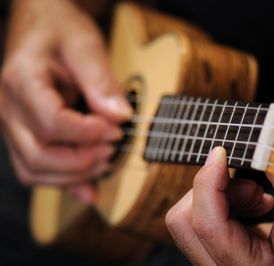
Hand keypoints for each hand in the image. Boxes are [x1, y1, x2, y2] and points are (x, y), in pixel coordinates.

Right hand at [0, 0, 131, 202]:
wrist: (41, 29)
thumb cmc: (60, 32)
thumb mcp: (85, 45)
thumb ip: (101, 81)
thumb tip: (120, 117)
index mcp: (21, 80)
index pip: (50, 122)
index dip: (88, 134)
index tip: (117, 130)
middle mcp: (8, 108)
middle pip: (40, 155)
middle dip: (83, 160)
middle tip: (114, 146)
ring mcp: (12, 126)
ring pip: (35, 171)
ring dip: (75, 175)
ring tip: (106, 159)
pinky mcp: (23, 136)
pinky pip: (36, 171)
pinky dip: (65, 182)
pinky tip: (91, 187)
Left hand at [166, 147, 273, 264]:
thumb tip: (253, 147)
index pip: (206, 223)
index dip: (208, 181)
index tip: (221, 153)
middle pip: (183, 221)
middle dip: (214, 190)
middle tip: (253, 188)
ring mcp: (218, 262)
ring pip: (190, 218)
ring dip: (223, 196)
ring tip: (262, 198)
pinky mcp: (220, 252)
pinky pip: (205, 220)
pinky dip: (227, 203)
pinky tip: (257, 205)